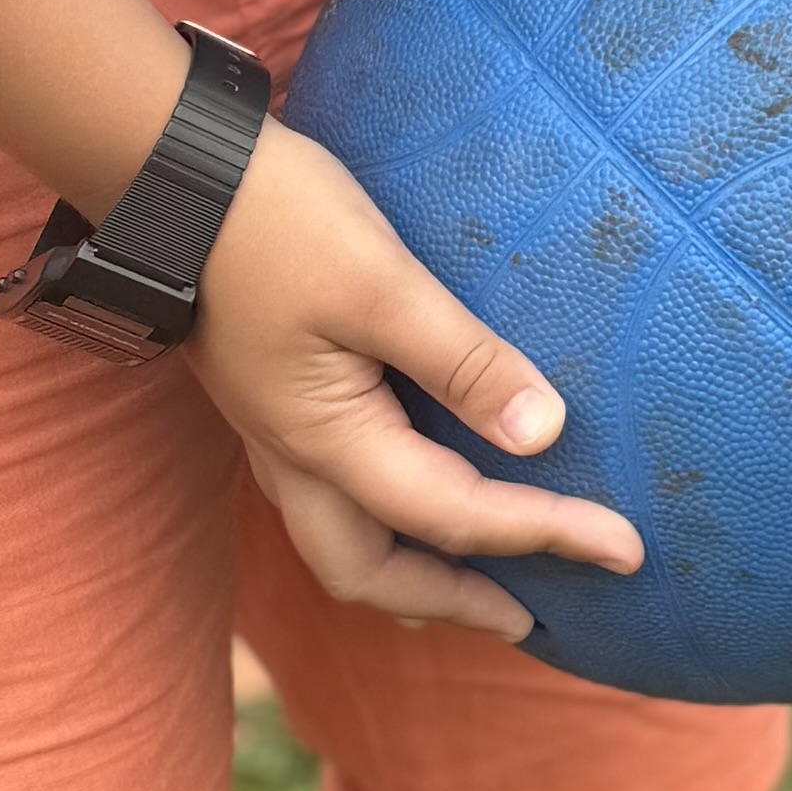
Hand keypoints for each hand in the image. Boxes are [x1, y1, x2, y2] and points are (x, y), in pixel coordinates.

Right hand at [187, 119, 639, 636]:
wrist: (164, 172)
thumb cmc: (274, 219)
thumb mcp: (381, 283)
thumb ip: (463, 360)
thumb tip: (543, 434)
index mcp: (328, 440)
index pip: (455, 517)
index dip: (546, 534)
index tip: (626, 550)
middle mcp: (294, 456)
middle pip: (373, 574)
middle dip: (454, 602)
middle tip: (531, 618)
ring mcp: (275, 431)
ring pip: (344, 544)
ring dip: (414, 575)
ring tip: (479, 583)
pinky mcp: (273, 399)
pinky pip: (333, 498)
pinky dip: (387, 525)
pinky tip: (417, 496)